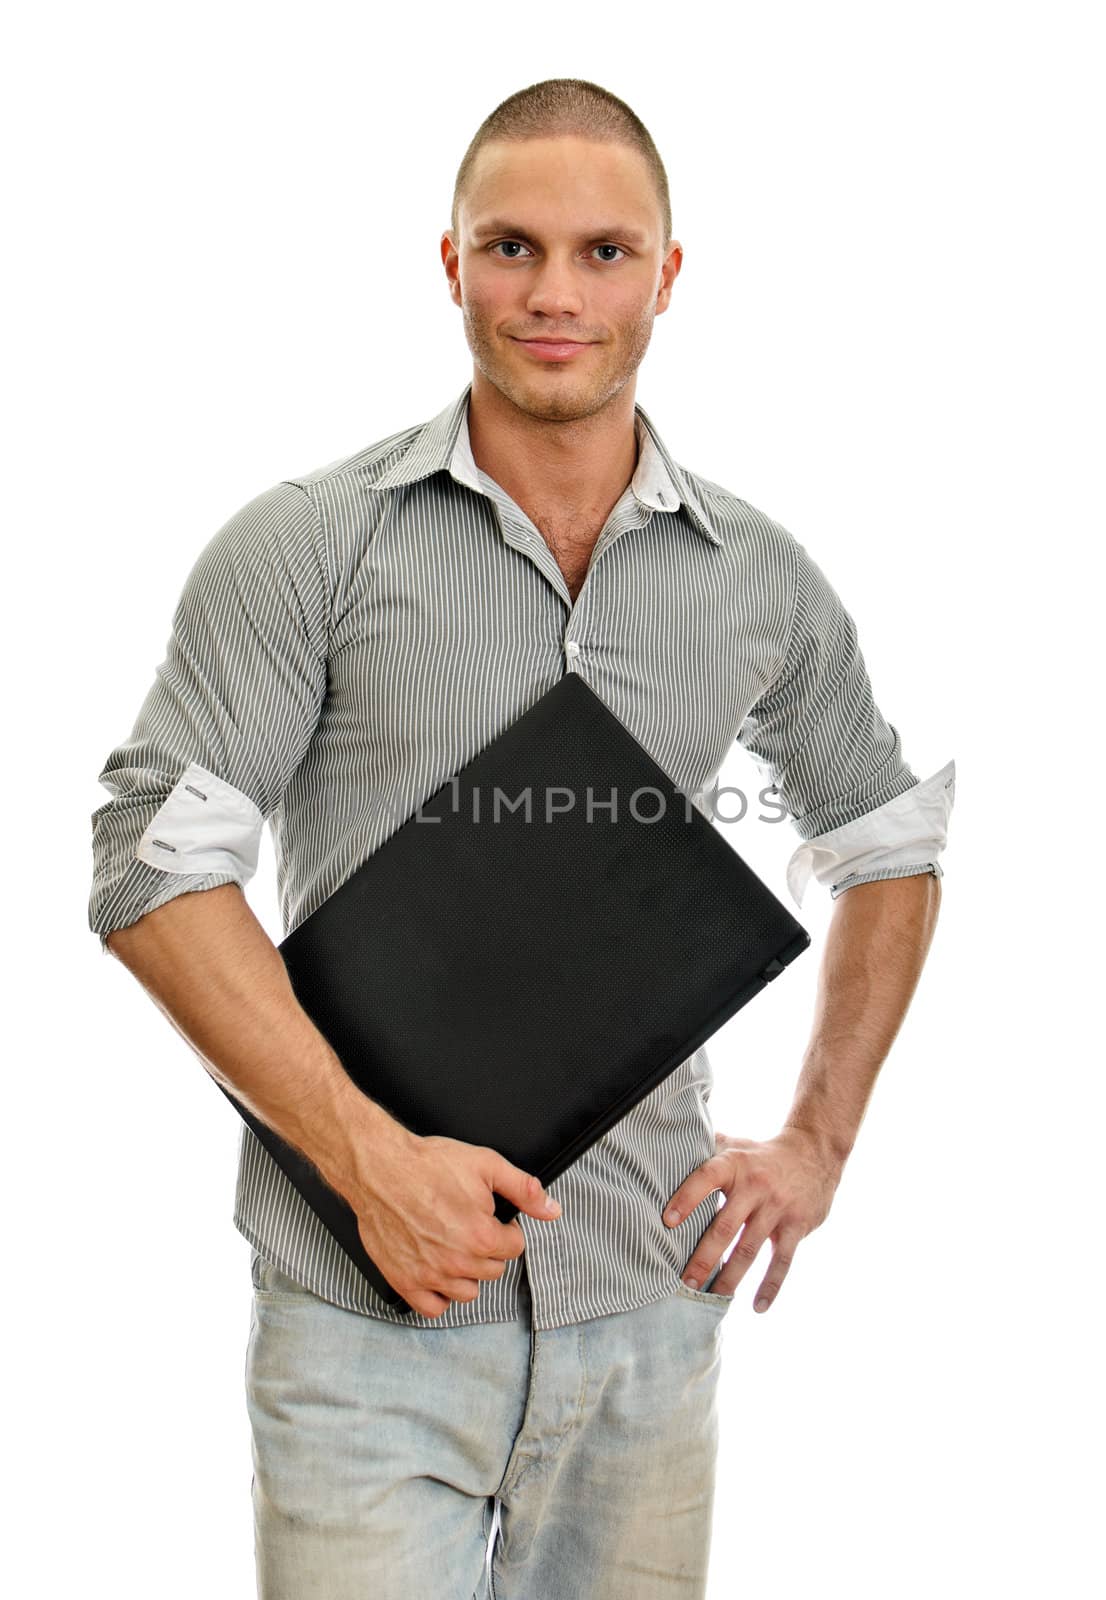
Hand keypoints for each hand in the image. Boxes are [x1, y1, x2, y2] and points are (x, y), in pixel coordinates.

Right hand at [351, 1132, 562, 1318]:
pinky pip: (434, 1307)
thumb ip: (523, 1189)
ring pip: (468, 1292)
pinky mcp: (405, 1281)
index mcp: (481, 1236)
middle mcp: (458, 1261)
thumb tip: (551, 1209)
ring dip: (467, 1272)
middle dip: (488, 1249)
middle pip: (493, 1270)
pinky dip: (439, 1294)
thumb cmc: (428, 1164)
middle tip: (469, 1226)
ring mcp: (430, 1275)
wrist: (380, 1168)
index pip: (514, 1247)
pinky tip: (438, 1272)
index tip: (491, 1218)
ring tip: (454, 1246)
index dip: (505, 1229)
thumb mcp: (486, 1164)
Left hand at [663, 1127, 843, 1312]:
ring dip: (730, 1276)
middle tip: (685, 1283)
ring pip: (749, 1248)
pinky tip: (757, 1307)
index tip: (667, 1222)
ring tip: (712, 1297)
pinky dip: (770, 1285)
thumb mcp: (735, 1145)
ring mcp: (777, 1207)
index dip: (686, 1199)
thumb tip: (667, 1150)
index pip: (706, 1178)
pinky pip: (782, 1260)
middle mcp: (755, 1186)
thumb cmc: (760, 1155)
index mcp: (735, 1164)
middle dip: (703, 1257)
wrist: (814, 1152)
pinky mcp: (797, 1225)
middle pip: (724, 1226)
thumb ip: (704, 1149)